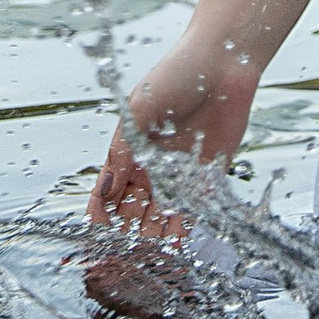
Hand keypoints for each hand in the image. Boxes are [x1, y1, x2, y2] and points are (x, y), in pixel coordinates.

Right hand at [87, 41, 258, 241]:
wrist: (223, 62)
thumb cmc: (176, 74)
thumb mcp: (140, 107)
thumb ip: (122, 149)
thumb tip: (106, 187)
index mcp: (129, 150)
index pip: (107, 192)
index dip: (99, 215)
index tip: (95, 236)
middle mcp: (151, 167)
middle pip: (132, 211)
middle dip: (125, 234)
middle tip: (123, 255)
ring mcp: (178, 174)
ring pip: (159, 216)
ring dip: (151, 236)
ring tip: (147, 256)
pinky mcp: (206, 177)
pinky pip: (192, 210)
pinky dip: (182, 229)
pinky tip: (176, 245)